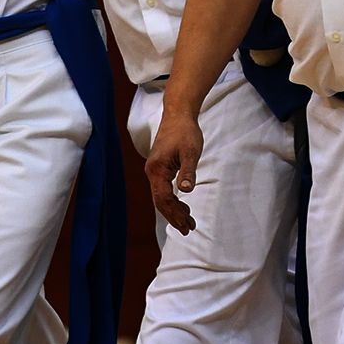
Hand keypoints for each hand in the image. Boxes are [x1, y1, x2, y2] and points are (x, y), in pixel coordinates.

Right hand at [146, 106, 202, 233]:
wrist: (178, 114)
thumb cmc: (186, 131)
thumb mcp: (191, 151)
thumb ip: (188, 171)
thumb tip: (186, 191)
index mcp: (157, 170)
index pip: (164, 199)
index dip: (175, 214)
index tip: (187, 225)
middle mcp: (152, 172)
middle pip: (160, 201)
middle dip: (174, 217)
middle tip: (189, 229)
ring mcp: (154, 170)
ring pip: (161, 197)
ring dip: (173, 210)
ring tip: (188, 222)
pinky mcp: (159, 168)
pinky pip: (162, 190)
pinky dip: (172, 200)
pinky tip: (182, 206)